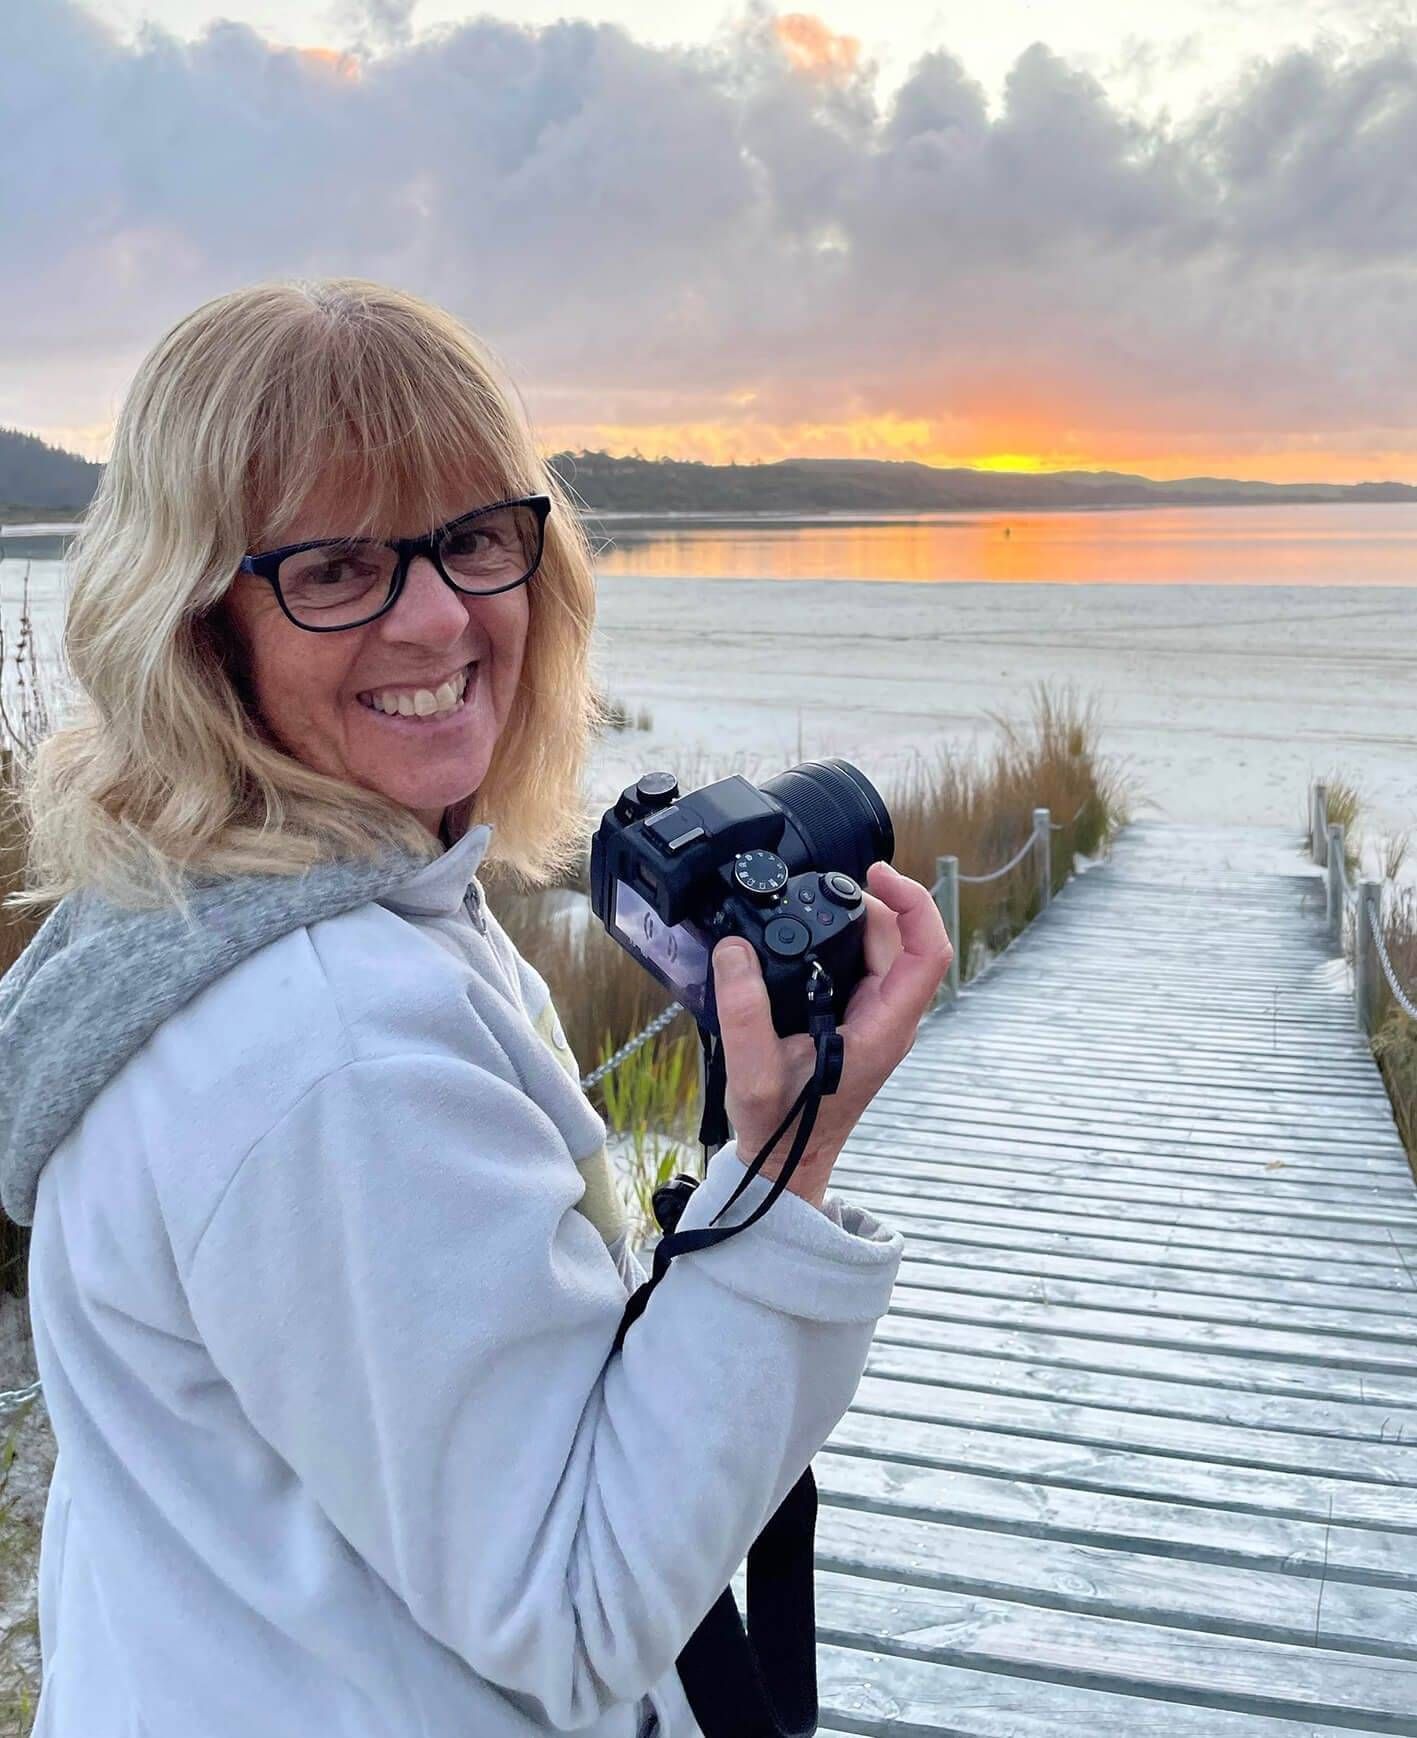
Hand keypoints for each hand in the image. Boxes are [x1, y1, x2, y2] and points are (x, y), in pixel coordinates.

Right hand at [710, 863, 953, 1209]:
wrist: (786, 1162)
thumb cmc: (781, 1127)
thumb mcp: (753, 1073)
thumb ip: (743, 1012)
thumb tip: (734, 949)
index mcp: (883, 1029)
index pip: (927, 952)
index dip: (912, 903)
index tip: (872, 877)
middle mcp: (890, 1018)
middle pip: (903, 939)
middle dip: (868, 903)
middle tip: (820, 890)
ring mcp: (877, 1018)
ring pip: (885, 949)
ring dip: (854, 921)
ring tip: (813, 905)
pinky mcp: (859, 1017)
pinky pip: (866, 964)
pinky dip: (843, 939)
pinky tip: (812, 933)